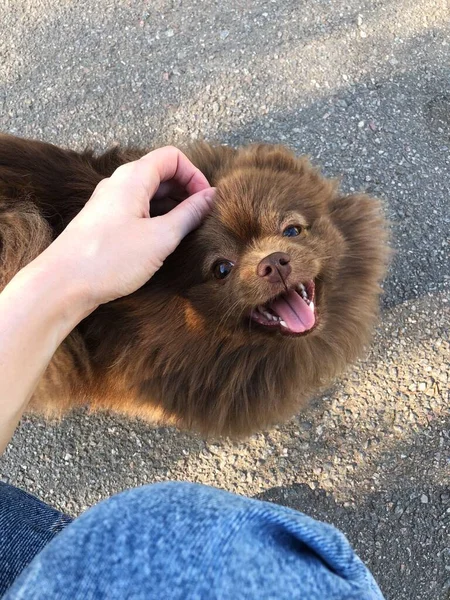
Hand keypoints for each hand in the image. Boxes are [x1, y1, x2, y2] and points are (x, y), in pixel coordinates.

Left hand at [32, 146, 214, 309]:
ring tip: (186, 232)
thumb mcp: (161, 237)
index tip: (206, 201)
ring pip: (149, 193)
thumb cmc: (110, 259)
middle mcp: (119, 184)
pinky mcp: (104, 222)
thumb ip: (189, 214)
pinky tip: (163, 241)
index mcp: (133, 178)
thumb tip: (211, 197)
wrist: (63, 284)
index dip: (195, 175)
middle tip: (201, 218)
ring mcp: (110, 203)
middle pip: (161, 173)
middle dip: (186, 191)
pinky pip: (137, 210)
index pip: (172, 156)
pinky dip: (155, 218)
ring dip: (172, 207)